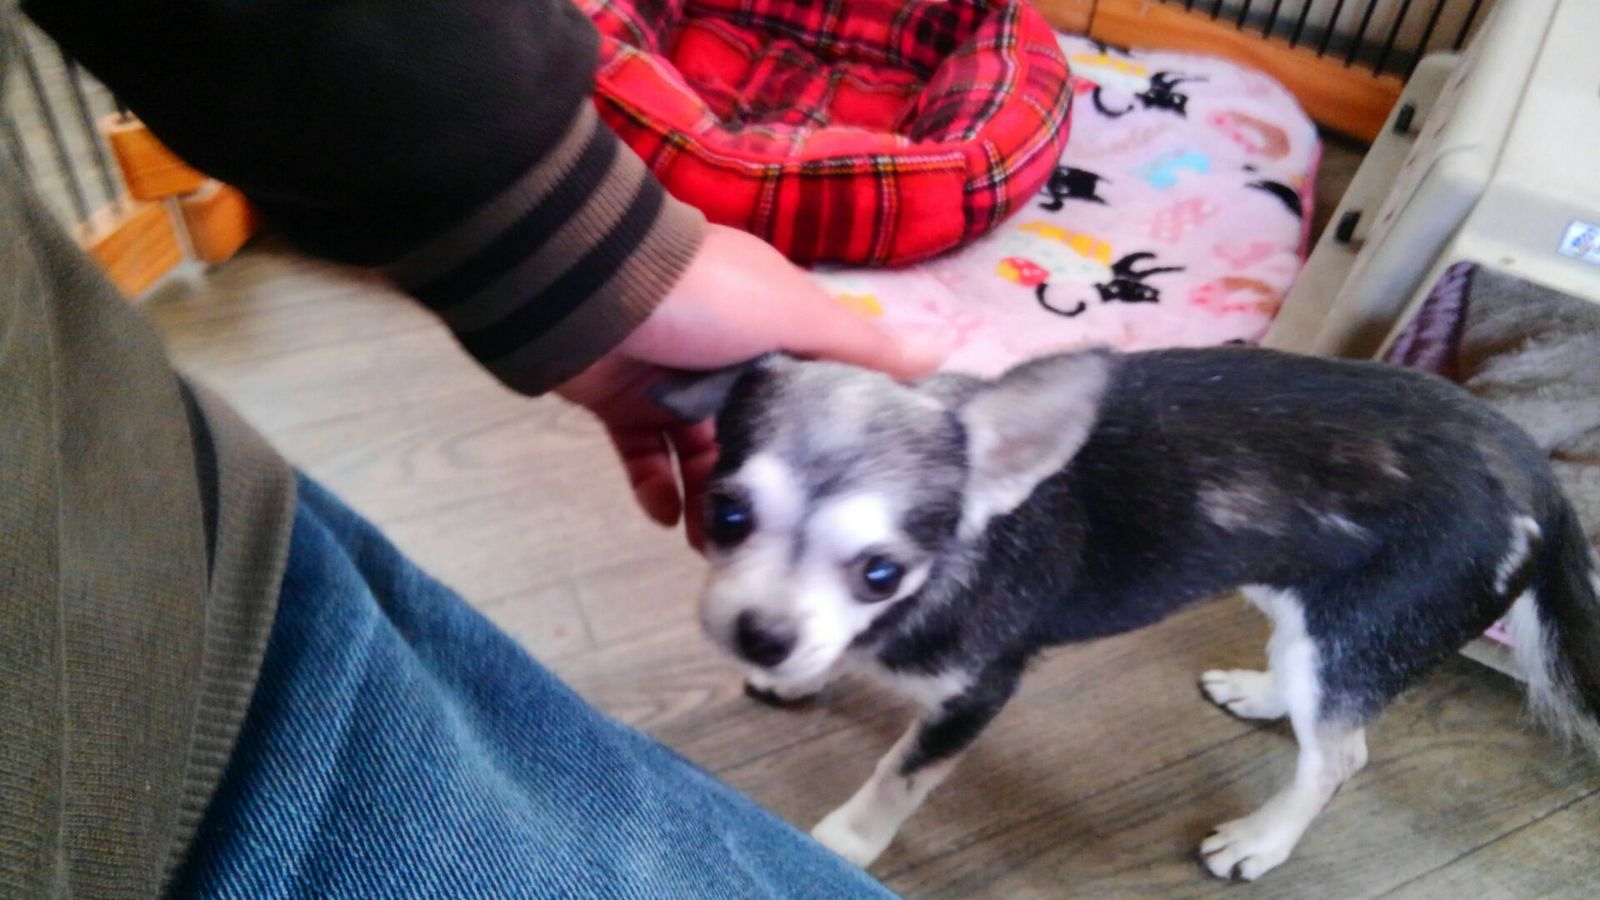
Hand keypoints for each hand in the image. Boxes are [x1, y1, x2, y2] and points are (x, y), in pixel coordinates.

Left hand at [558, 224, 949, 549]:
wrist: (588, 289)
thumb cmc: (705, 298)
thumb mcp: (795, 317)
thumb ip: (863, 348)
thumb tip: (949, 350)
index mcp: (774, 327)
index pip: (815, 389)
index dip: (831, 441)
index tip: (847, 495)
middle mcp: (726, 355)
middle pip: (759, 433)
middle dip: (771, 489)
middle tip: (783, 546)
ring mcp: (672, 382)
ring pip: (702, 455)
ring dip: (715, 502)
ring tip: (726, 550)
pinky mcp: (622, 405)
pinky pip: (645, 458)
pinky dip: (657, 489)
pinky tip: (670, 520)